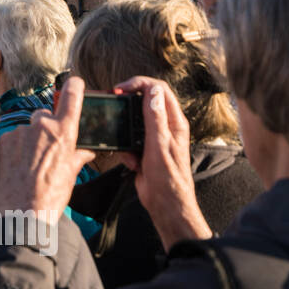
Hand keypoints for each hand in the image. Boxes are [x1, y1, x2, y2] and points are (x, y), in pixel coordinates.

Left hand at [0, 76, 96, 218]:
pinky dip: (15, 149)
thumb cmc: (50, 196)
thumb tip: (84, 152)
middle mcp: (40, 127)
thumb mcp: (71, 175)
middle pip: (44, 117)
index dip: (74, 87)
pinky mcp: (2, 141)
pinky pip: (12, 139)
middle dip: (46, 129)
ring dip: (29, 141)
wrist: (22, 212)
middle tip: (47, 150)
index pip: (72, 97)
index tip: (74, 82)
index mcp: (63, 132)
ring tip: (30, 165)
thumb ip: (77, 156)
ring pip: (27, 130)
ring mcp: (19, 132)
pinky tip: (18, 167)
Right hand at [114, 77, 211, 248]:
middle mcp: (166, 126)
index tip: (121, 88)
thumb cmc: (168, 178)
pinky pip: (129, 141)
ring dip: (126, 132)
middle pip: (144, 101)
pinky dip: (126, 150)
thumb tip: (151, 91)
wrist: (166, 204)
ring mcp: (155, 138)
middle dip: (128, 105)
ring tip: (127, 147)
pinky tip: (131, 162)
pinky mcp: (144, 150)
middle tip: (114, 105)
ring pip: (133, 122)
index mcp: (174, 121)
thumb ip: (155, 117)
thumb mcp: (159, 145)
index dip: (139, 84)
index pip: (158, 89)